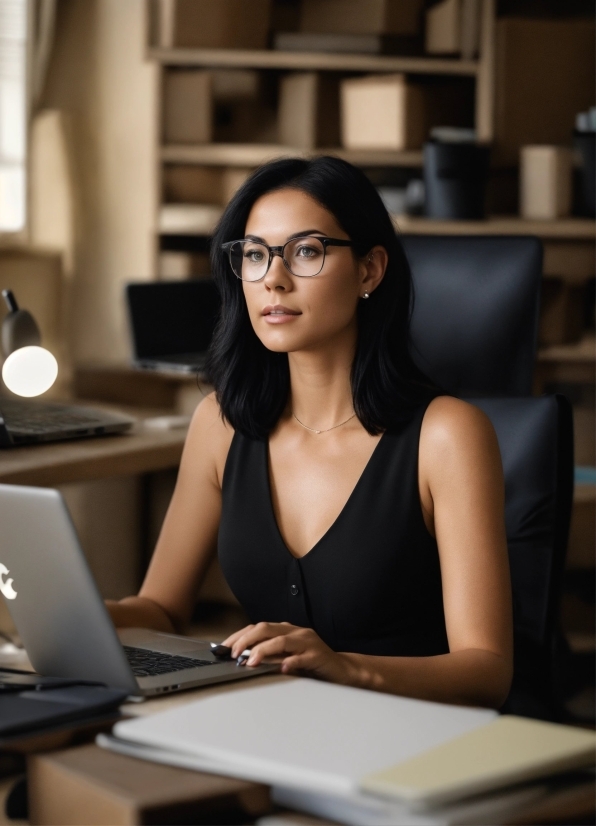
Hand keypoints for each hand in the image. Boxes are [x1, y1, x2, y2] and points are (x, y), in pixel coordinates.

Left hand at [222, 622, 351, 682]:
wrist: (342, 670)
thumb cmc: (311, 664)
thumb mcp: (286, 657)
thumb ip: (269, 655)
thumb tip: (242, 659)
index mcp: (286, 630)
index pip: (257, 628)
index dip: (239, 636)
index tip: (224, 648)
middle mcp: (296, 632)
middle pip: (266, 629)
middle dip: (246, 640)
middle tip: (233, 654)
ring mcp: (308, 642)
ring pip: (282, 640)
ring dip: (263, 650)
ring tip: (251, 662)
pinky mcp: (318, 655)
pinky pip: (301, 658)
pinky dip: (290, 662)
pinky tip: (282, 668)